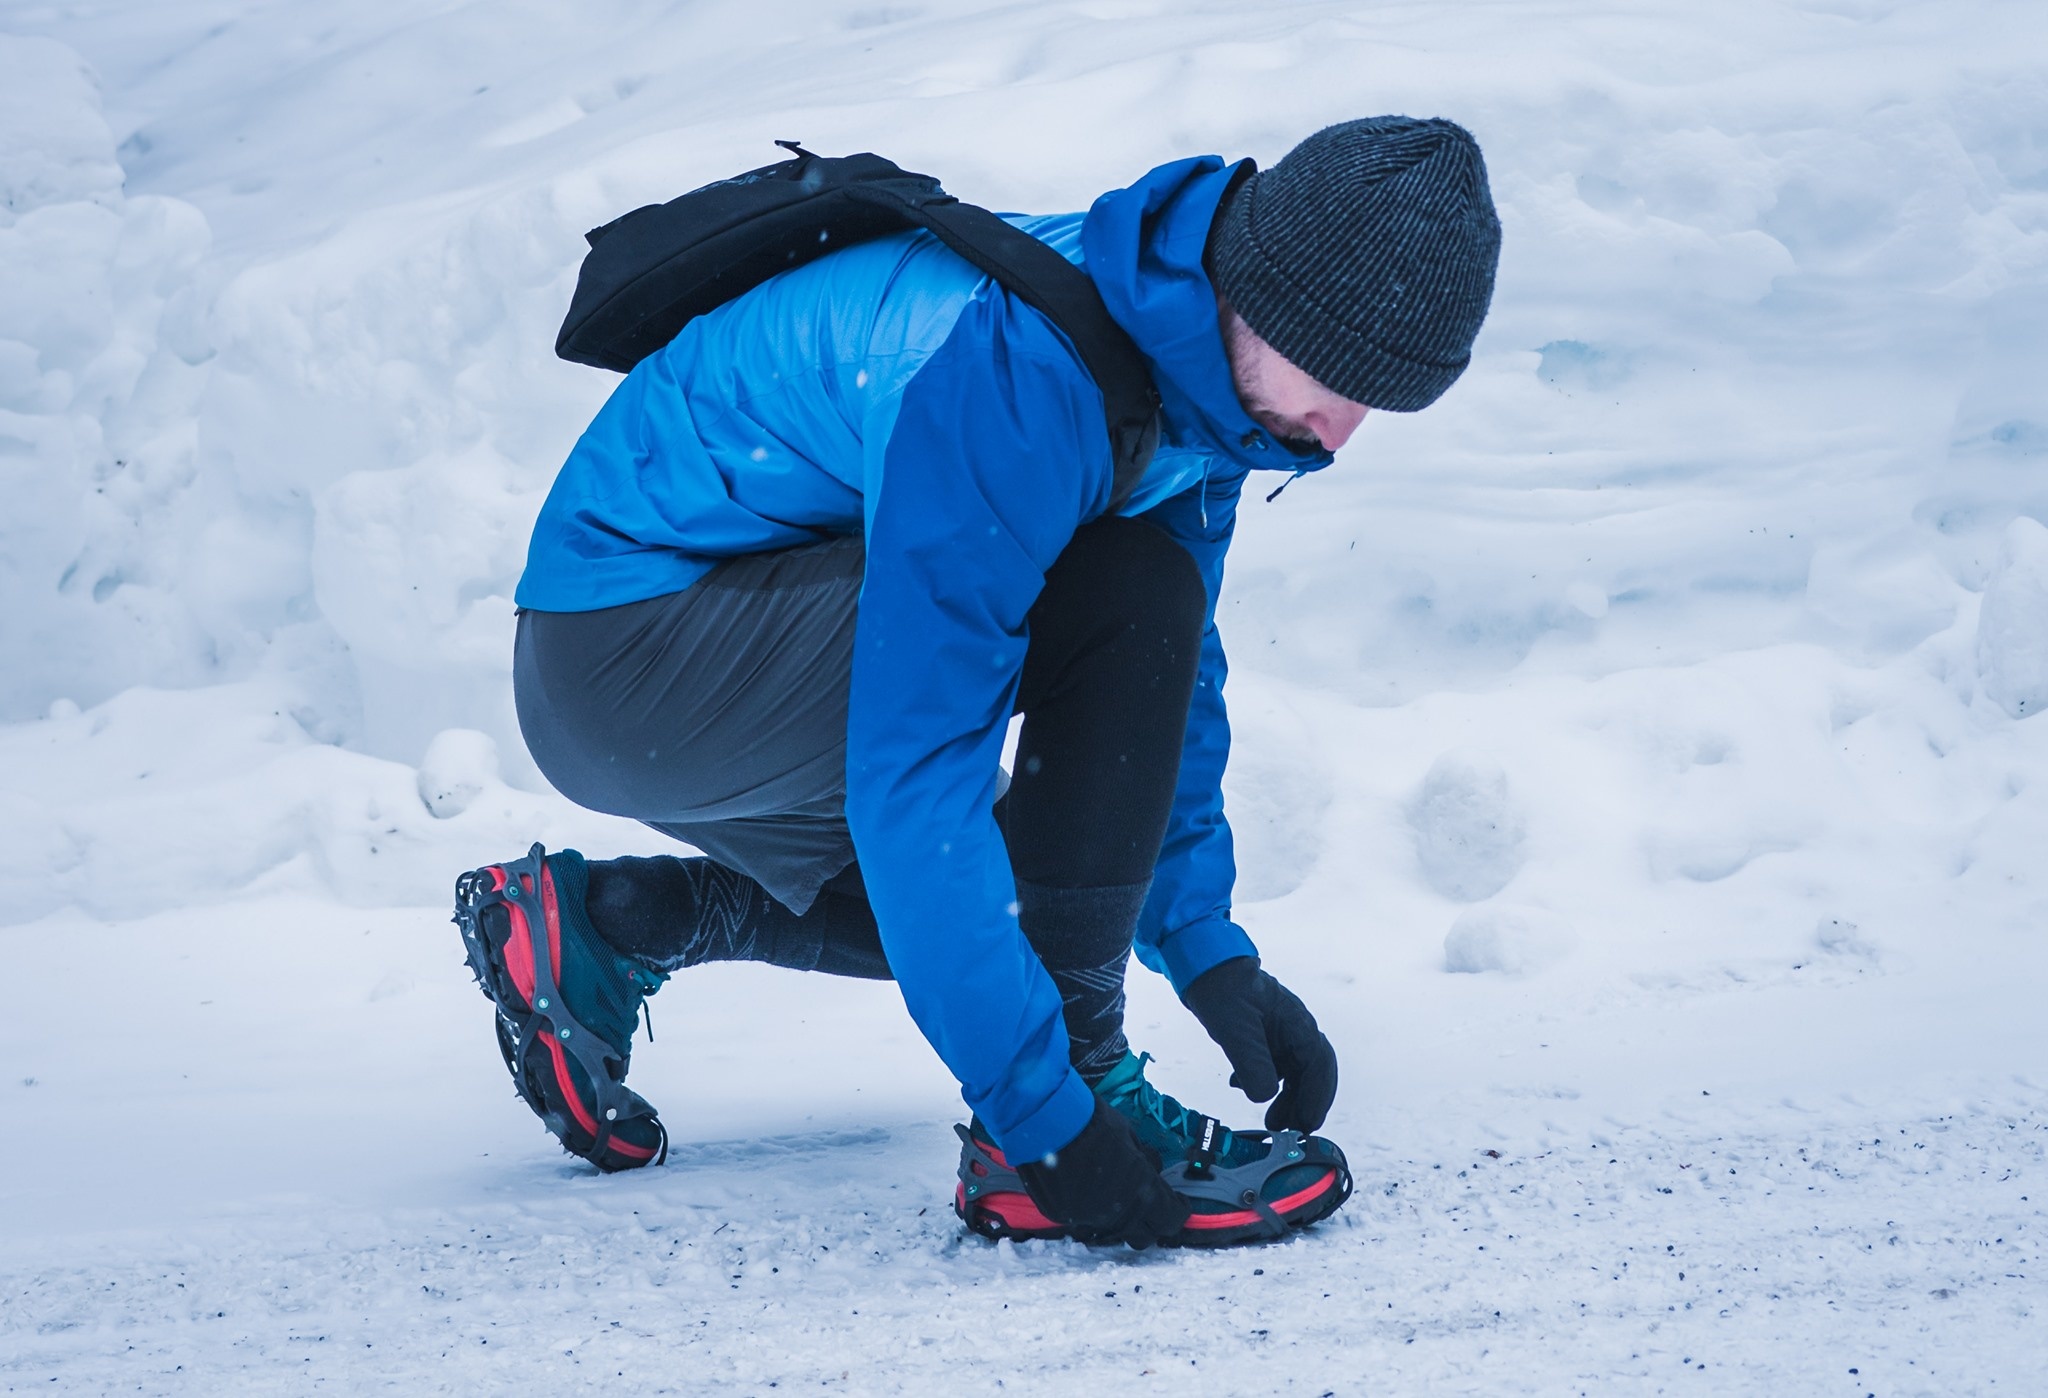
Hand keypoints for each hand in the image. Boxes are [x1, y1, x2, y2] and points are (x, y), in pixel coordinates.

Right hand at [1016, 1098, 1190, 1248]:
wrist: (1048, 1122)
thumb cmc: (1093, 1121)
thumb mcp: (1129, 1136)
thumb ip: (1143, 1160)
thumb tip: (1151, 1167)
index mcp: (1142, 1191)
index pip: (1171, 1219)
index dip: (1178, 1211)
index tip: (1179, 1203)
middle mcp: (1118, 1213)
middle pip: (1144, 1237)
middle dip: (1151, 1223)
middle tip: (1150, 1205)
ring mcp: (1088, 1218)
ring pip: (1111, 1232)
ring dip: (1119, 1220)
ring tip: (1114, 1198)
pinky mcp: (1062, 1216)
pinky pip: (1083, 1221)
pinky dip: (1089, 1210)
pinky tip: (1084, 1190)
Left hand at [1180, 956, 1337, 1132]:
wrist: (1202, 967)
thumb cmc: (1222, 991)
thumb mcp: (1235, 1031)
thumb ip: (1252, 1064)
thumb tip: (1265, 1097)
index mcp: (1297, 1023)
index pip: (1318, 1065)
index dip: (1317, 1097)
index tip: (1307, 1123)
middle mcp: (1295, 1028)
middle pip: (1312, 1072)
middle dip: (1306, 1102)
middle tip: (1294, 1130)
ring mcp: (1281, 1031)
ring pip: (1294, 1071)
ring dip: (1287, 1097)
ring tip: (1271, 1122)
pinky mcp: (1264, 1035)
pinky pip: (1275, 1064)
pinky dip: (1265, 1082)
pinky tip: (1243, 1087)